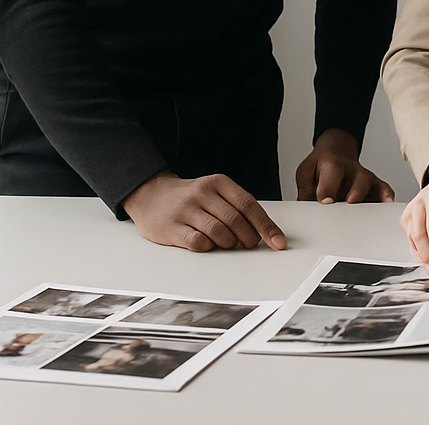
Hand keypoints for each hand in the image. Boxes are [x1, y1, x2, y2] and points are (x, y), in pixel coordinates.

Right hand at [122, 170, 286, 251]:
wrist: (149, 194)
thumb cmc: (190, 197)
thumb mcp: (215, 191)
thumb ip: (237, 206)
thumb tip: (265, 230)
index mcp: (219, 182)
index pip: (249, 206)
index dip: (266, 227)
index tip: (279, 242)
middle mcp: (203, 193)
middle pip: (236, 221)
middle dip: (248, 238)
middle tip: (247, 243)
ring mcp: (186, 210)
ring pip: (220, 234)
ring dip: (228, 243)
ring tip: (226, 242)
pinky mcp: (172, 228)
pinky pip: (199, 243)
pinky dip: (208, 247)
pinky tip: (206, 243)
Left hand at [295, 128, 394, 203]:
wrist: (335, 151)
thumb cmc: (320, 166)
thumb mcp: (306, 174)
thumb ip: (306, 193)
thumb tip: (306, 213)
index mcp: (332, 166)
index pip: (331, 178)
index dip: (327, 190)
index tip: (325, 202)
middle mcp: (351, 170)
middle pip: (357, 181)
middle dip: (354, 194)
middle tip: (348, 205)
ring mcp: (363, 177)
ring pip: (370, 184)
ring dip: (369, 197)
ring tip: (366, 212)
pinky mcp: (373, 183)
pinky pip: (383, 188)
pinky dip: (386, 195)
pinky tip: (386, 203)